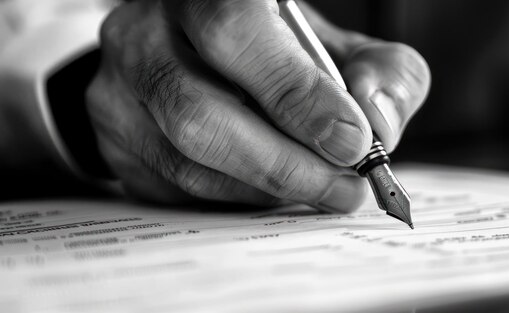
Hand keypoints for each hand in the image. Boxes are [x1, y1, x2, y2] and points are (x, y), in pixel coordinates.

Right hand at [86, 0, 429, 211]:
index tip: (353, 142)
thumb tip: (378, 122)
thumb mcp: (336, 46)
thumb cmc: (274, 50)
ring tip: (318, 189)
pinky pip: (176, 187)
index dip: (295, 93)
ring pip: (187, 159)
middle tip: (343, 189)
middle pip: (198, 111)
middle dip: (282, 164)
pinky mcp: (114, 137)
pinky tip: (269, 187)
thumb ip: (378, 72)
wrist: (191, 56)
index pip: (236, 33)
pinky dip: (237, 197)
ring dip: (265, 188)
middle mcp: (146, 33)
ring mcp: (119, 90)